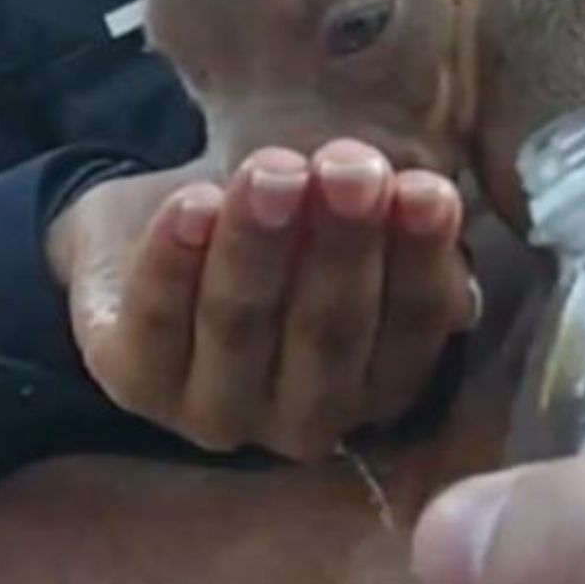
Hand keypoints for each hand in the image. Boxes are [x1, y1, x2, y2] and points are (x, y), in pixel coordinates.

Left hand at [47, 140, 478, 460]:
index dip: (420, 261)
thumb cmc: (285, 217)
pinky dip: (172, 261)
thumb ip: (402, 221)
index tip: (427, 189)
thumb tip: (449, 229)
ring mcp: (214, 412)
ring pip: (241, 326)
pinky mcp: (135, 385)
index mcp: (375, 382)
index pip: (410, 330)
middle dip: (342, 245)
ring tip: (273, 171)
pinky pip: (155, 323)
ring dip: (258, 246)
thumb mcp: (347, 209)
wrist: (170, 212)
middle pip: (327, 333)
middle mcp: (302, 417)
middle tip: (348, 166)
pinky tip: (192, 205)